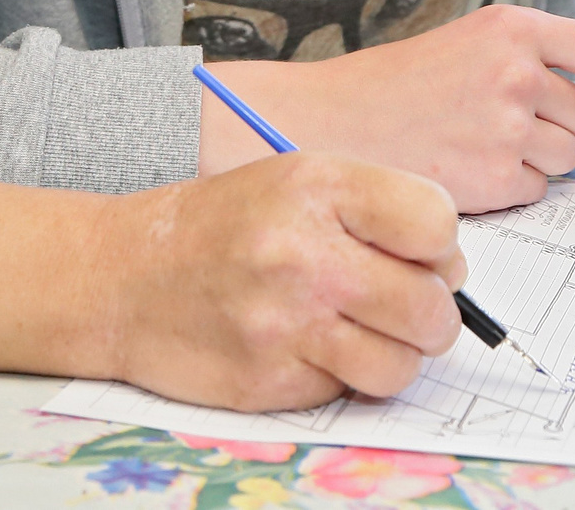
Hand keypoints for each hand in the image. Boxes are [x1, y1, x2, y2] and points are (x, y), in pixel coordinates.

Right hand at [92, 153, 465, 410]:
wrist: (122, 277)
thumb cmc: (221, 227)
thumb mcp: (294, 182)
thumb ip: (375, 212)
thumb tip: (452, 271)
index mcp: (317, 187)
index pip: (436, 223)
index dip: (439, 246)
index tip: (420, 254)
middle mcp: (303, 252)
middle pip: (430, 306)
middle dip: (431, 314)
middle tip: (404, 307)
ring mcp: (285, 322)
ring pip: (401, 366)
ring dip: (393, 357)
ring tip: (360, 333)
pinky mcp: (269, 380)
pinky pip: (347, 392)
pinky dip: (340, 377)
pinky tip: (309, 348)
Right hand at [201, 5, 574, 212]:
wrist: (334, 120)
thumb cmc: (397, 84)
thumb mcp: (468, 41)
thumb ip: (527, 57)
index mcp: (514, 27)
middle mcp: (519, 72)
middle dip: (559, 128)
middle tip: (506, 129)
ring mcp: (509, 127)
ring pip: (566, 157)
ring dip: (535, 160)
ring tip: (480, 147)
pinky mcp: (496, 177)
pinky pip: (535, 190)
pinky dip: (509, 188)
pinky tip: (466, 170)